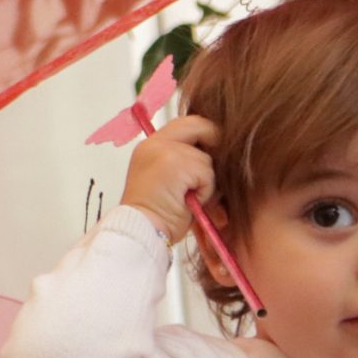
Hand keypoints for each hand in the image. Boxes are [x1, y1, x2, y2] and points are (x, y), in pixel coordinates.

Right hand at [123, 115, 217, 242]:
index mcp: (150, 146)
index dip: (205, 133)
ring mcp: (165, 151)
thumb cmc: (156, 217)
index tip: (213, 151)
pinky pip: (207, 174)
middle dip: (214, 143)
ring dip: (206, 182)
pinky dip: (205, 192)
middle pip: (199, 125)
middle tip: (213, 169)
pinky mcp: (176, 164)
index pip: (185, 124)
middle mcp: (155, 143)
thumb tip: (217, 157)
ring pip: (206, 158)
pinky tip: (189, 204)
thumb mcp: (168, 181)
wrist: (141, 233)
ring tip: (191, 199)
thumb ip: (185, 162)